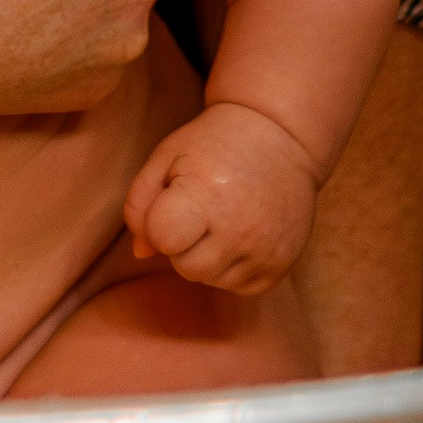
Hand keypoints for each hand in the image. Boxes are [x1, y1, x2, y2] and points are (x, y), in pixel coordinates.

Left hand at [126, 99, 318, 294]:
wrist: (280, 136)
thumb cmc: (213, 144)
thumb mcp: (167, 156)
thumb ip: (140, 203)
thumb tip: (142, 253)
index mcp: (206, 195)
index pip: (162, 239)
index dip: (159, 221)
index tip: (174, 200)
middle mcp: (239, 228)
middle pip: (186, 268)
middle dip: (182, 245)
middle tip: (198, 212)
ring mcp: (265, 249)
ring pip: (212, 280)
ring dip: (207, 257)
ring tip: (222, 220)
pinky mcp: (282, 264)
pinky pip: (240, 286)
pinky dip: (233, 267)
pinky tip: (241, 235)